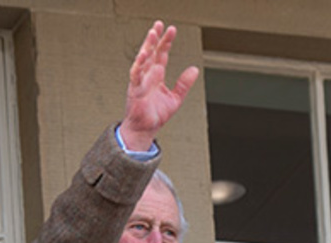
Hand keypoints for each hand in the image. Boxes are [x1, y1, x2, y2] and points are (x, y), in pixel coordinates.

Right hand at [118, 21, 198, 151]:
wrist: (146, 129)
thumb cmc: (157, 114)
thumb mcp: (176, 98)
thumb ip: (184, 84)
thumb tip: (194, 69)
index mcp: (156, 76)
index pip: (161, 55)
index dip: (166, 42)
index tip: (171, 30)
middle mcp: (147, 75)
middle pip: (151, 52)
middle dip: (155, 38)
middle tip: (159, 25)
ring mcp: (140, 81)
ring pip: (142, 60)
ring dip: (147, 46)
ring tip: (152, 34)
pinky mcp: (135, 90)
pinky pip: (136, 76)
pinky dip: (141, 67)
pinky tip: (146, 57)